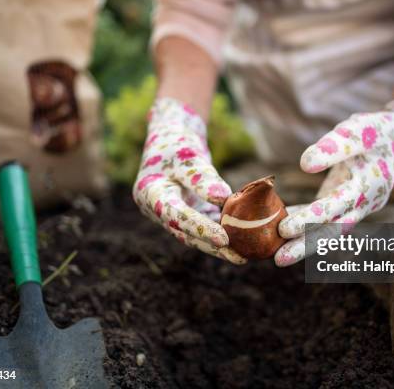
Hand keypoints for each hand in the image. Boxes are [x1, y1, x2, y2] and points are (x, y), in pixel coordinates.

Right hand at [133, 98, 245, 264]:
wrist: (171, 135)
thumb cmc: (177, 142)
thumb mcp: (189, 155)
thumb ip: (202, 178)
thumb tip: (224, 199)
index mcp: (150, 194)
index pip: (177, 215)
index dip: (200, 228)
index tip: (224, 238)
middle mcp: (157, 209)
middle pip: (186, 233)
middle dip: (213, 247)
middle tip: (239, 258)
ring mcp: (170, 213)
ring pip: (195, 234)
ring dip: (218, 246)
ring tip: (243, 256)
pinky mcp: (185, 212)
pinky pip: (203, 225)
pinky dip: (220, 231)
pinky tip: (241, 240)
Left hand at [275, 97, 393, 266]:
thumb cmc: (379, 130)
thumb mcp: (360, 130)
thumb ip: (335, 146)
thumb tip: (305, 165)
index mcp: (368, 187)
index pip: (335, 207)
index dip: (310, 219)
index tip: (284, 228)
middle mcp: (363, 203)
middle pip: (332, 229)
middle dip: (305, 246)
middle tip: (278, 260)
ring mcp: (355, 206)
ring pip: (328, 229)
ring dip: (303, 242)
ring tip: (276, 255)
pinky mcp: (346, 201)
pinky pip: (324, 217)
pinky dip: (304, 220)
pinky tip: (280, 224)